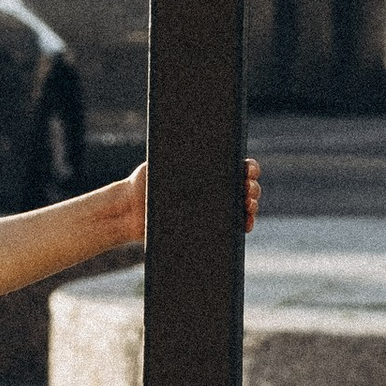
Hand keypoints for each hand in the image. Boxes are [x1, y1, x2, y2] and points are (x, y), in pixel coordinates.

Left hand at [118, 157, 260, 246]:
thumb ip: (181, 159)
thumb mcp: (162, 164)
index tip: (249, 170)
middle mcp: (215, 188)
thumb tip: (201, 158)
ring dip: (253, 206)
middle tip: (248, 189)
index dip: (249, 168)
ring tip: (248, 205)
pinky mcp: (210, 227)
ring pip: (244, 206)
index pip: (238, 166)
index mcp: (209, 169)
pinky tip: (246, 223)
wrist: (132, 210)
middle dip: (253, 187)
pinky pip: (233, 227)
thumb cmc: (145, 181)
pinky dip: (244, 224)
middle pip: (246, 186)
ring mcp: (214, 208)